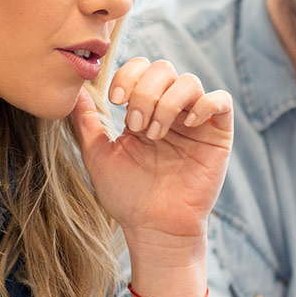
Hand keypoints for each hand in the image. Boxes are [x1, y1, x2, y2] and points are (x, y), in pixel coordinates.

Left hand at [69, 57, 233, 242]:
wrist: (154, 228)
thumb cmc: (127, 196)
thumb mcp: (99, 155)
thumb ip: (87, 122)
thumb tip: (74, 91)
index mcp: (144, 109)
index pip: (140, 68)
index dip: (128, 76)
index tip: (115, 100)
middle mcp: (170, 110)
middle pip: (163, 68)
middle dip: (145, 92)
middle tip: (136, 125)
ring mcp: (195, 121)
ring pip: (189, 81)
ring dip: (168, 102)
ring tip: (156, 134)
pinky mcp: (218, 135)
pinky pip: (221, 101)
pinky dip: (205, 104)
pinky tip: (188, 125)